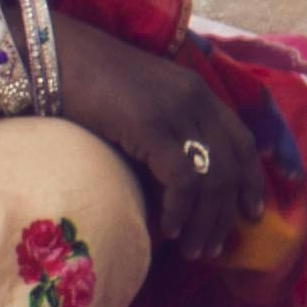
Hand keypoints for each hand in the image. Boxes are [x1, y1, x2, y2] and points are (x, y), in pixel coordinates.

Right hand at [48, 10, 261, 259]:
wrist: (54, 56)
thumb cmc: (89, 85)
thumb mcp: (142, 105)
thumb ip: (166, 135)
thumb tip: (176, 189)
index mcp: (197, 91)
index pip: (243, 140)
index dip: (252, 180)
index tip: (252, 214)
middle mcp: (195, 98)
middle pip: (231, 166)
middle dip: (227, 213)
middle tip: (215, 248)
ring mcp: (175, 110)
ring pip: (212, 178)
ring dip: (207, 222)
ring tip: (194, 251)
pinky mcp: (150, 126)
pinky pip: (182, 179)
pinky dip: (180, 211)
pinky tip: (170, 230)